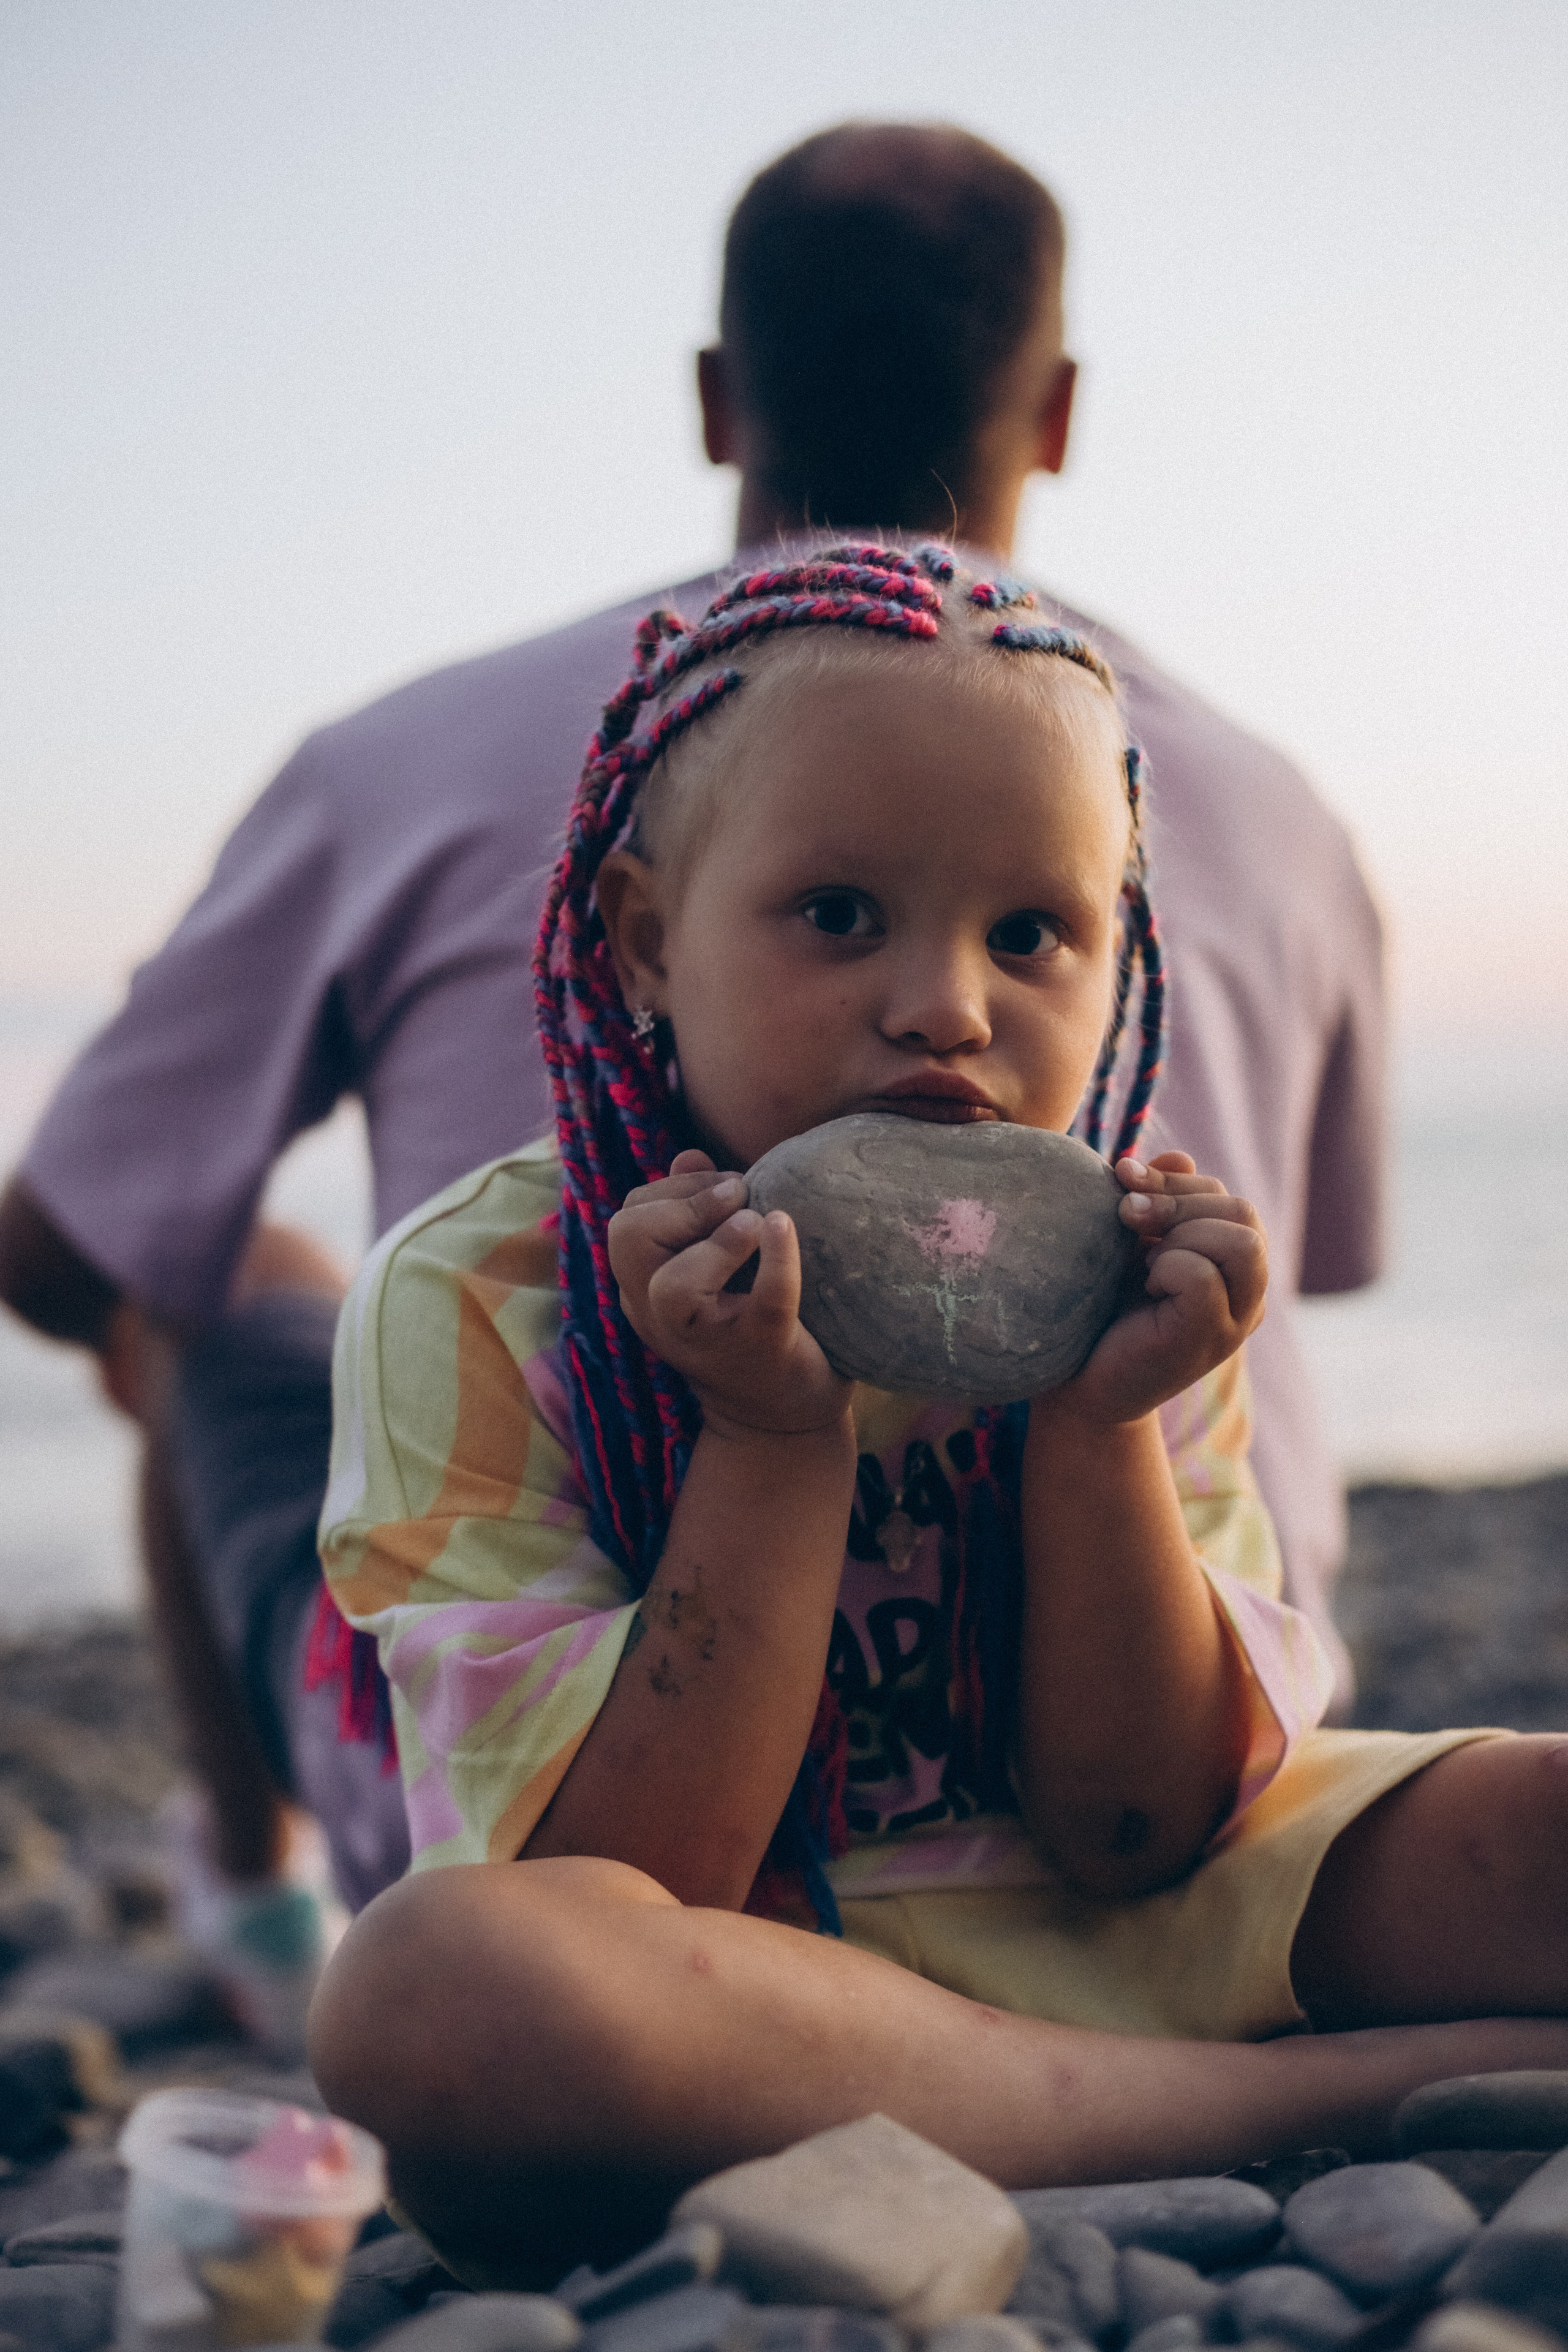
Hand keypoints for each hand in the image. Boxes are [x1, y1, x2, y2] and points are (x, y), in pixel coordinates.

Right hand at [608, 1150, 852, 1439]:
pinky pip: (766, 1299)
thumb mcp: (711, 1265)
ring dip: (715, 1237)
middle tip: (739, 1197)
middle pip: (628, 1240)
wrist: (785, 1415)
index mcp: (642, 1289)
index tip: (723, 1188)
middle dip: (682, 1204)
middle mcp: (658, 1317)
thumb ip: (694, 1211)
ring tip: (755, 1220)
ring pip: (672, 1285)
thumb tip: (687, 1154)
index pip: (627, 1219)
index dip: (671, 1189)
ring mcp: (705, 1339)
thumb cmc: (747, 1322)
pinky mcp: (762, 1350)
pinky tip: (785, 1226)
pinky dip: (778, 1257)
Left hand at [1045, 1152, 1266, 1426]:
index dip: (1178, 1181)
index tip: (1122, 1176)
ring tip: (1139, 1259)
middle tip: (1124, 1215)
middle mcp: (1247, 1296)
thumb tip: (1177, 1155)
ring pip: (1239, 1241)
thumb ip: (1157, 1201)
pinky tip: (1145, 1288)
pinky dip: (1168, 1268)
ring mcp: (1234, 1321)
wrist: (1076, 1386)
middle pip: (1242, 1214)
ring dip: (1179, 1233)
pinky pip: (1203, 1277)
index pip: (1230, 1201)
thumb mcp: (1130, 1246)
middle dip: (1178, 1201)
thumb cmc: (1100, 1313)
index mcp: (1233, 1270)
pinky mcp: (1208, 1340)